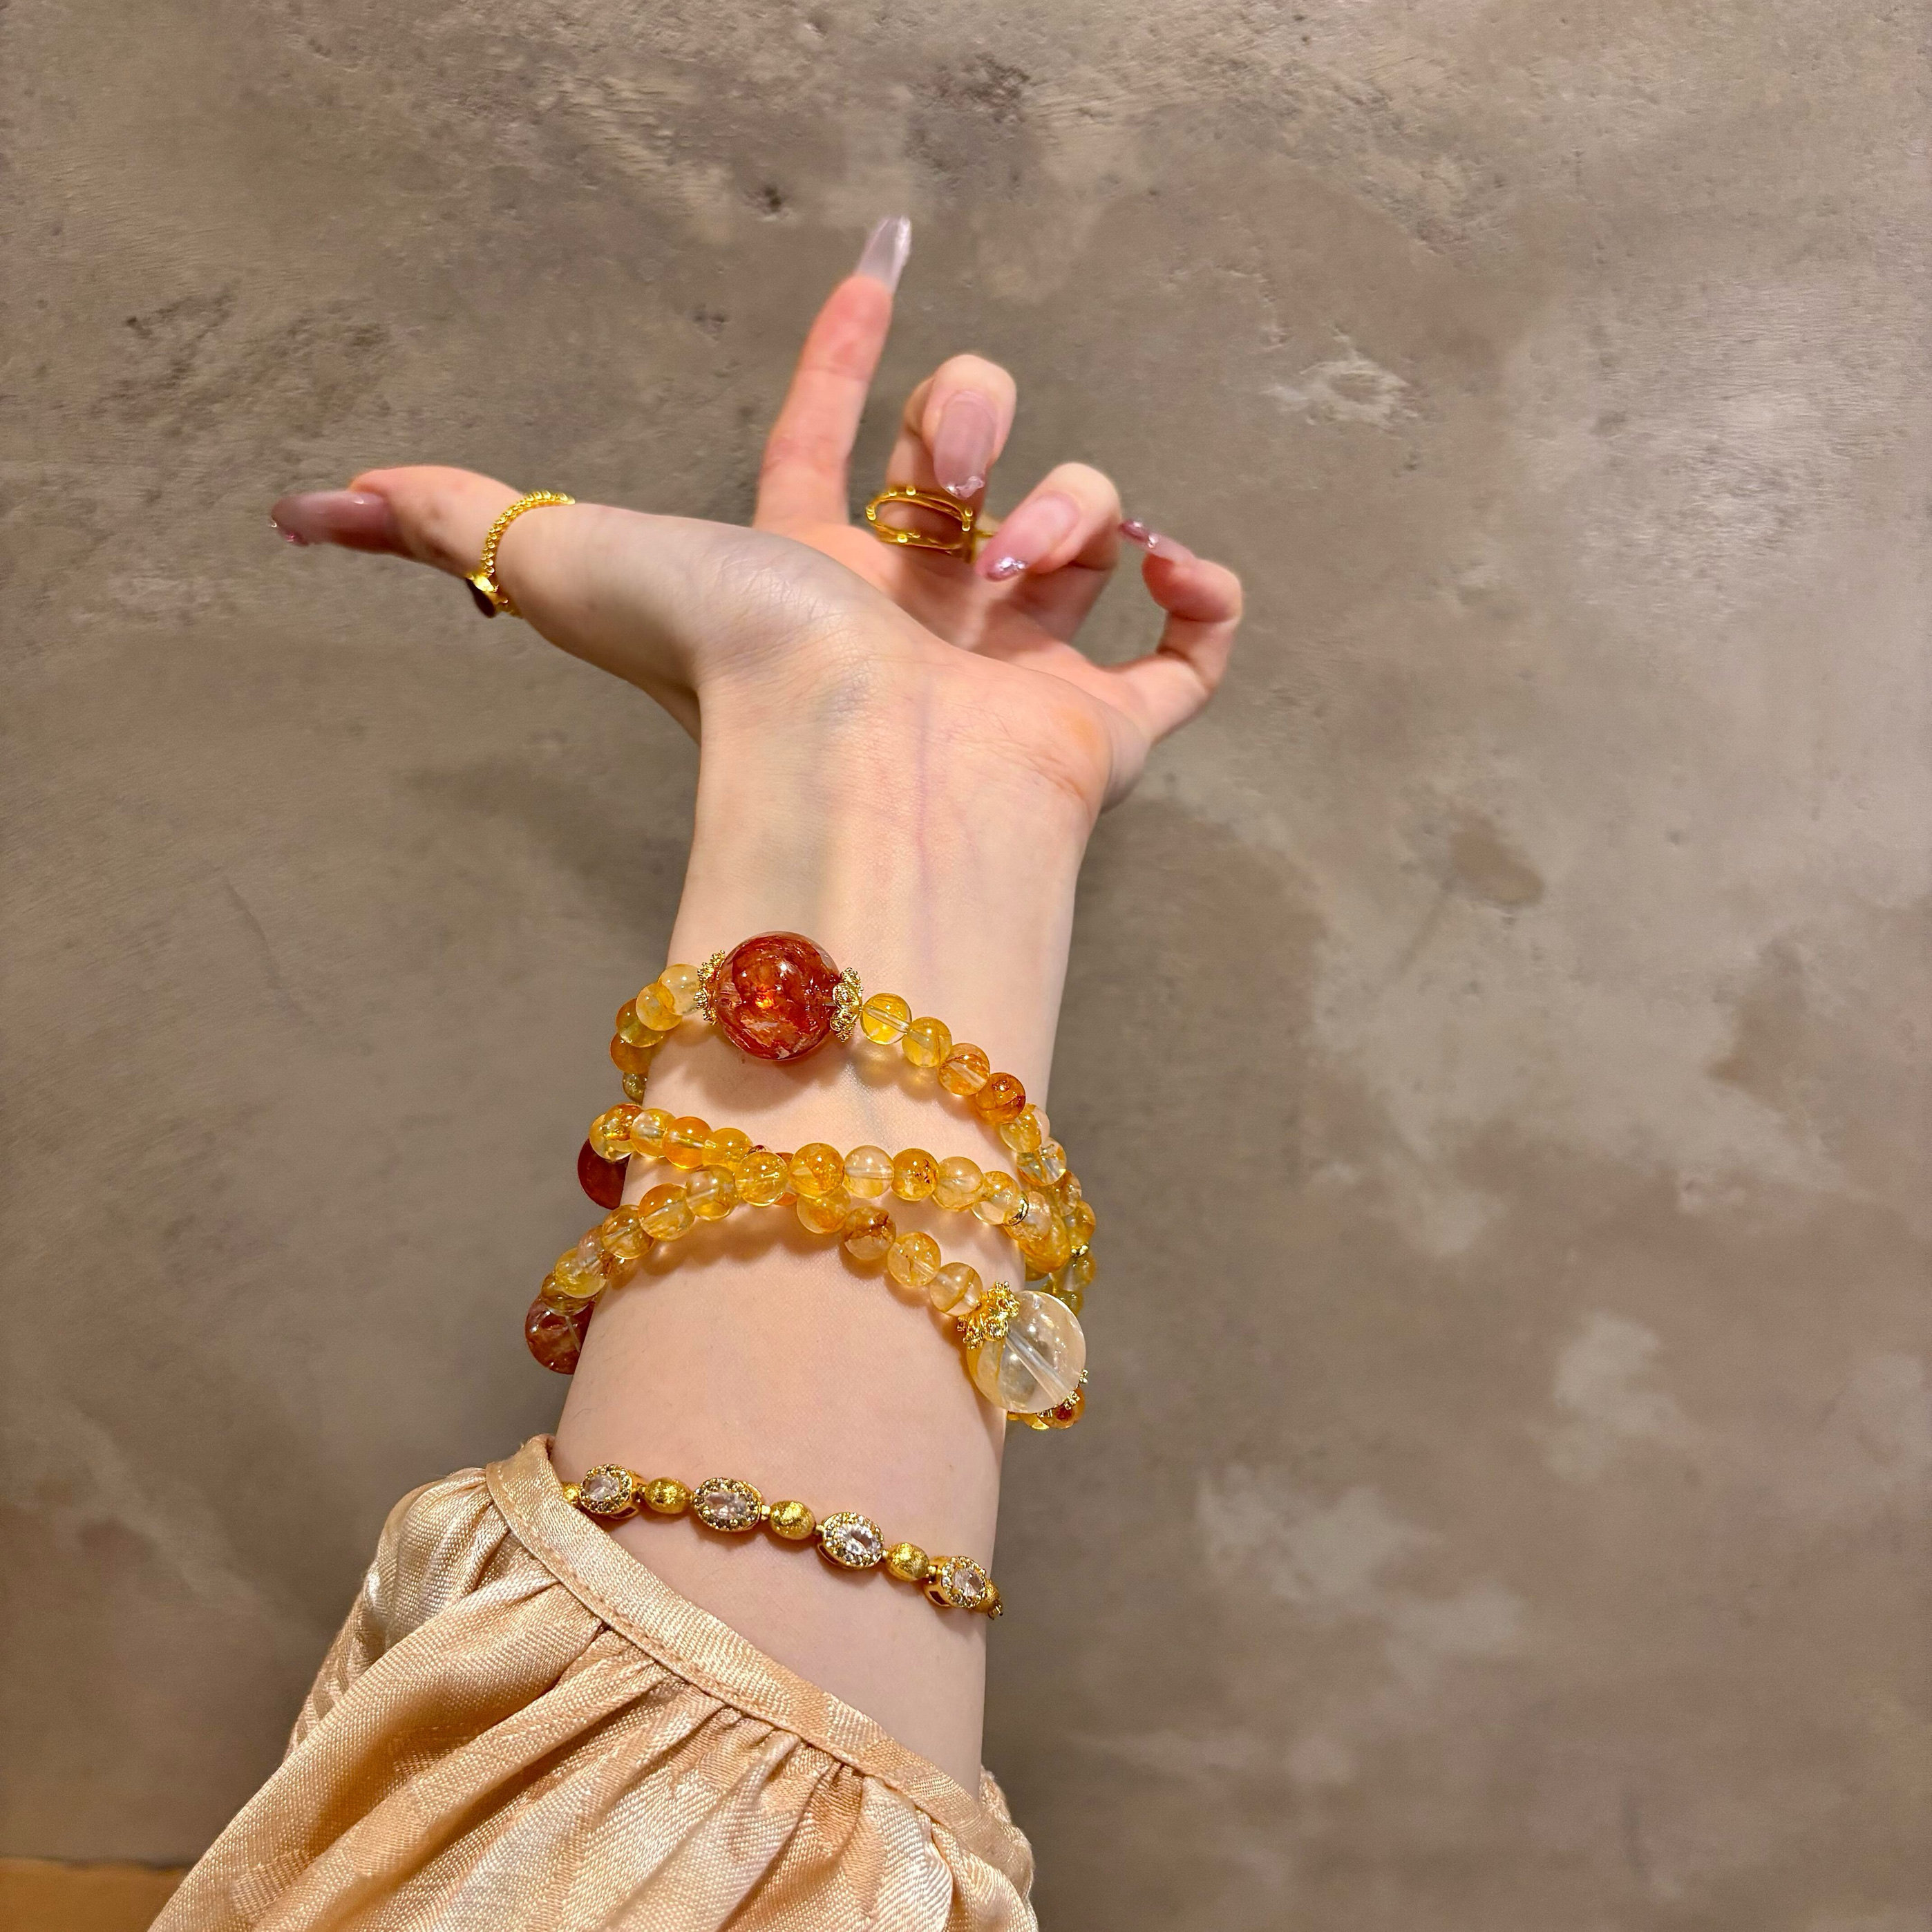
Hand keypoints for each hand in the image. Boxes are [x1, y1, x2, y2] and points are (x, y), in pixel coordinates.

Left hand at [270, 218, 1241, 820]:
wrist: (866, 779)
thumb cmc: (740, 677)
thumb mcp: (578, 562)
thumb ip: (448, 520)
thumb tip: (291, 507)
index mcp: (811, 573)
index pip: (826, 438)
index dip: (842, 348)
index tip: (872, 260)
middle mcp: (916, 615)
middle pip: (976, 457)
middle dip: (974, 419)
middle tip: (951, 476)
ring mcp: (1016, 672)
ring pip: (1086, 529)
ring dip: (1076, 505)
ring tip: (1033, 560)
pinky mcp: (1101, 732)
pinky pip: (1190, 651)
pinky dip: (1202, 600)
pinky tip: (1165, 572)